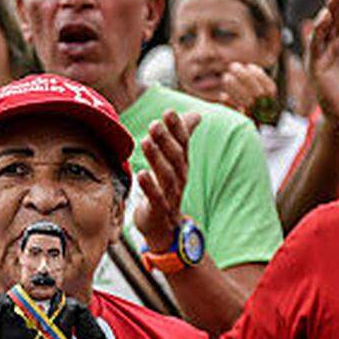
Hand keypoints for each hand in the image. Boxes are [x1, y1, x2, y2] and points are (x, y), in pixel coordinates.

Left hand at [133, 109, 201, 251]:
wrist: (164, 225)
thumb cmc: (167, 188)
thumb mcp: (175, 162)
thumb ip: (184, 137)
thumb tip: (197, 114)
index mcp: (182, 165)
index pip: (183, 143)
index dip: (178, 128)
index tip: (169, 112)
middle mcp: (179, 178)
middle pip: (175, 157)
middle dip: (166, 140)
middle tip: (154, 124)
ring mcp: (170, 195)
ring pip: (166, 175)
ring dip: (156, 158)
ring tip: (145, 142)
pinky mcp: (158, 210)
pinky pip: (156, 198)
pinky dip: (149, 187)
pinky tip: (141, 174)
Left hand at [215, 62, 278, 123]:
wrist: (241, 143)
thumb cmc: (246, 115)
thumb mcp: (253, 101)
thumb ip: (251, 87)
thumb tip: (245, 68)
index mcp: (271, 107)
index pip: (270, 89)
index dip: (260, 76)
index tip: (249, 66)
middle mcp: (266, 115)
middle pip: (258, 94)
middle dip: (245, 77)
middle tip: (233, 66)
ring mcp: (254, 122)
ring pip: (248, 103)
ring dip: (236, 87)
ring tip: (226, 77)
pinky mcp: (241, 129)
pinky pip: (236, 115)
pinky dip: (230, 104)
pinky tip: (223, 96)